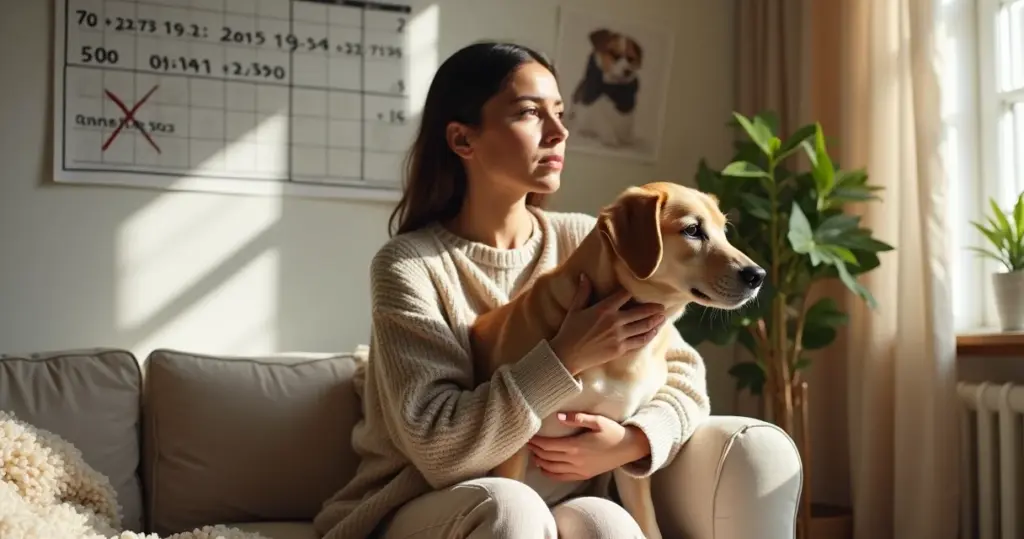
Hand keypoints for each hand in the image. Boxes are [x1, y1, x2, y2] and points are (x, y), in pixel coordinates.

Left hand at [527, 412, 651, 481]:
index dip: (536, 442)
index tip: (528, 436)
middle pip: (547, 457)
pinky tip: (543, 467)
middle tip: (527, 443)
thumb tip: (558, 416)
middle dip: (535, 450)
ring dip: (540, 461)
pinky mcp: (583, 475)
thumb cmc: (613, 431)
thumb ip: (577, 418)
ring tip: (533, 453)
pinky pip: (562, 477)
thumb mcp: (598, 421)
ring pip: (552, 468)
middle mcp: (575, 460)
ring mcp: (579, 470)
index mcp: (576, 446)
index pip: (548, 445)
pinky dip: (549, 473)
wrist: (629, 448)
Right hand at [550, 274, 665, 374]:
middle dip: (653, 308)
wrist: (567, 356)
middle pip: (641, 312)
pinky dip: (649, 335)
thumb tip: (585, 276)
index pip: (624, 295)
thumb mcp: (575, 309)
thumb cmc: (569, 331)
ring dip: (655, 321)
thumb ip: (583, 292)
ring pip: (644, 327)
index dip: (632, 292)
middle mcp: (615, 322)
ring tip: (663, 317)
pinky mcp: (620, 349)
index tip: (639, 290)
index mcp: (604, 309)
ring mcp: (619, 336)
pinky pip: (640, 341)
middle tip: (663, 306)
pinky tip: (654, 332)